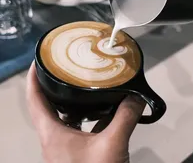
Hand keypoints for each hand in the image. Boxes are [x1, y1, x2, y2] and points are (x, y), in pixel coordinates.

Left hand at [26, 62, 144, 162]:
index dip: (33, 79)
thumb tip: (137, 97)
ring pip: (66, 117)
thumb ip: (125, 117)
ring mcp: (66, 147)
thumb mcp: (112, 144)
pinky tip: (106, 110)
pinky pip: (80, 128)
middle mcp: (54, 138)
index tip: (39, 60)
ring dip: (75, 101)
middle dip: (56, 85)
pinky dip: (90, 117)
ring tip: (88, 84)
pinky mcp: (78, 154)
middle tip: (69, 67)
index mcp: (52, 133)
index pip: (35, 101)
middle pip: (49, 106)